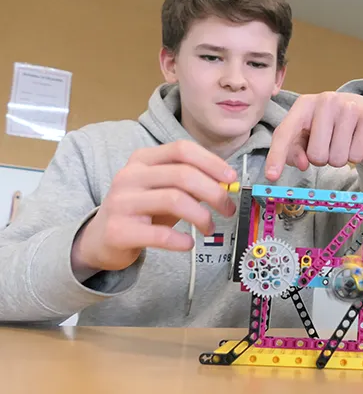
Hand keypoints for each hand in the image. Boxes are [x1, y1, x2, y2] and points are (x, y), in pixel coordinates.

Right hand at [71, 140, 237, 273]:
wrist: (100, 239)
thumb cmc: (142, 211)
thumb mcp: (163, 189)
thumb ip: (190, 182)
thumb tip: (227, 183)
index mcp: (142, 160)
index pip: (182, 149)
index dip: (212, 162)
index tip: (231, 179)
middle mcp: (129, 176)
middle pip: (183, 175)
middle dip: (214, 192)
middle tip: (228, 209)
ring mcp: (121, 202)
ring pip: (174, 200)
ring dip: (202, 216)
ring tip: (209, 228)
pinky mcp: (118, 231)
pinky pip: (159, 234)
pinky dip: (180, 240)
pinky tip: (188, 243)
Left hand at [265, 91, 362, 180]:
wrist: (362, 106)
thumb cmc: (328, 123)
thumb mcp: (308, 130)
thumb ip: (296, 149)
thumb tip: (303, 164)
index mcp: (304, 104)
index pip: (285, 133)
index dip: (277, 156)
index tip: (271, 176)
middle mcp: (325, 101)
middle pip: (316, 156)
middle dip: (321, 159)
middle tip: (328, 144)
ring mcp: (349, 108)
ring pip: (337, 159)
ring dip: (338, 158)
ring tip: (342, 141)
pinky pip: (356, 157)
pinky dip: (355, 156)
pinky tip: (355, 140)